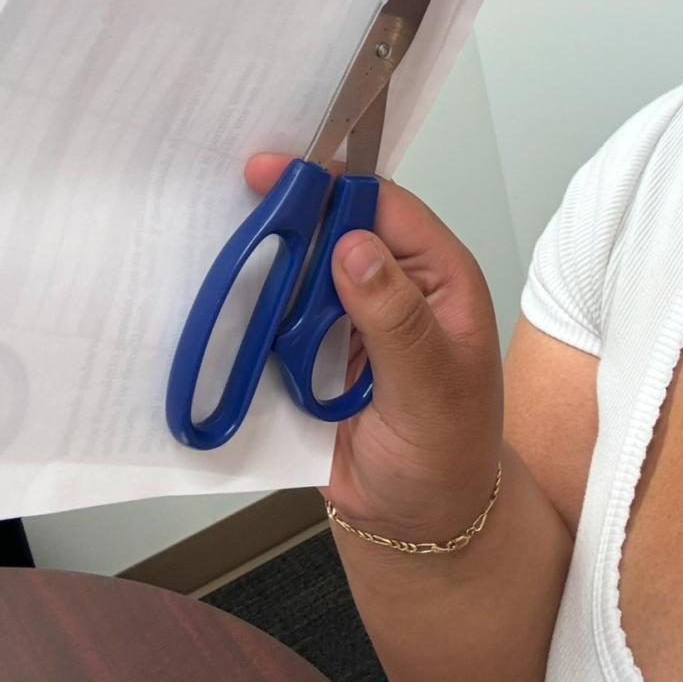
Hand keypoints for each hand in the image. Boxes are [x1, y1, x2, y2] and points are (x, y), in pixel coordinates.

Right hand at [245, 155, 503, 543]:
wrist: (415, 522)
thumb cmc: (448, 454)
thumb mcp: (433, 387)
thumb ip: (396, 319)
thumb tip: (355, 247)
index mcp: (437, 277)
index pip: (385, 207)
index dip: (334, 186)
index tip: (279, 175)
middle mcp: (391, 285)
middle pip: (333, 227)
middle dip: (289, 213)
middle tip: (234, 203)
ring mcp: (346, 316)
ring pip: (300, 266)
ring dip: (265, 260)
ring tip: (220, 244)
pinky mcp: (310, 350)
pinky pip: (275, 314)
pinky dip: (250, 307)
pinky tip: (219, 296)